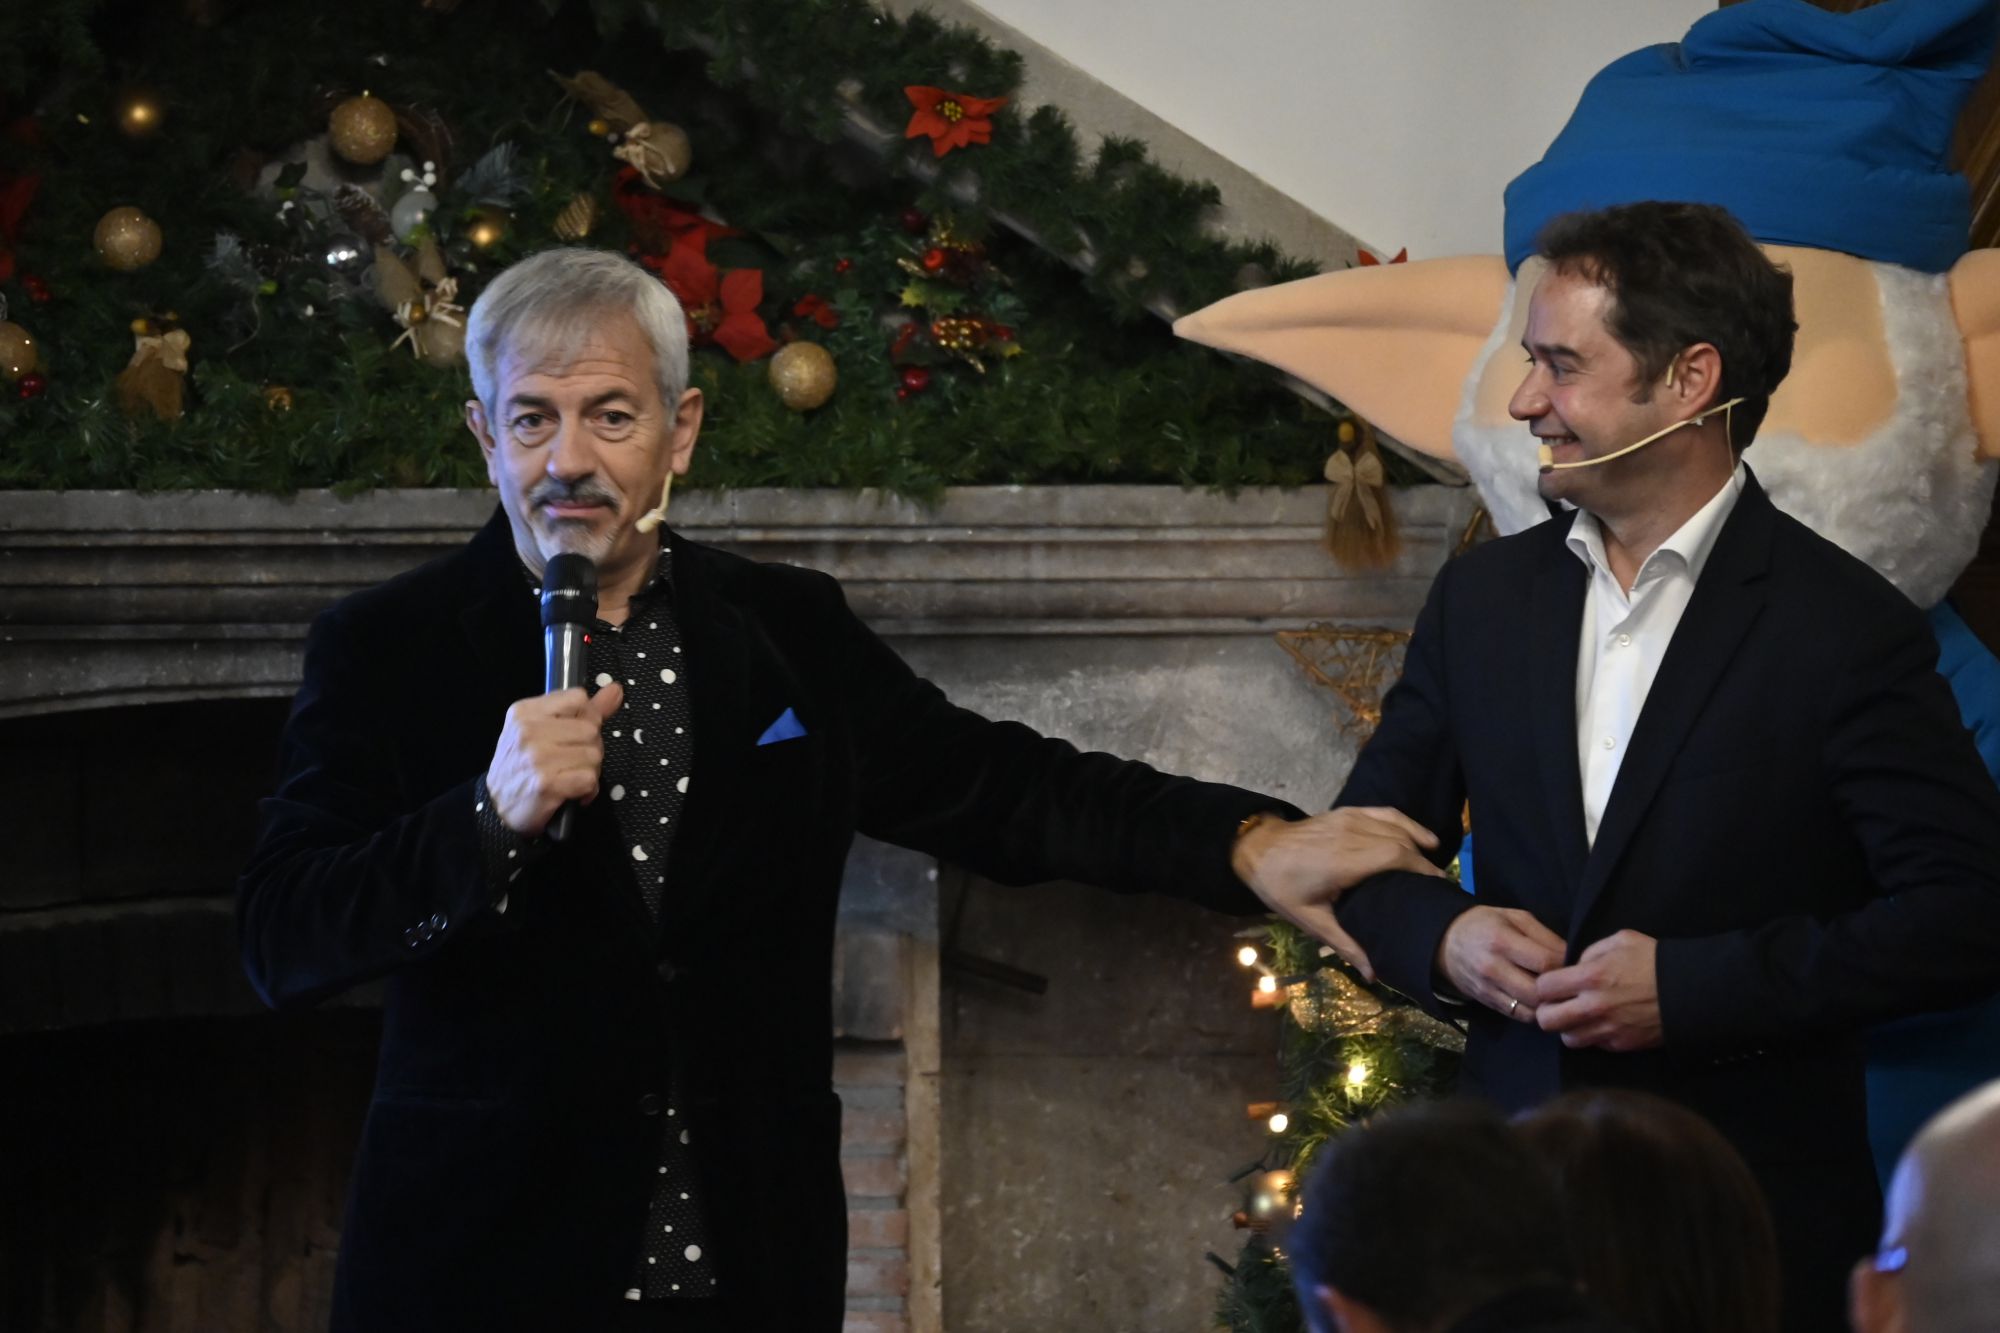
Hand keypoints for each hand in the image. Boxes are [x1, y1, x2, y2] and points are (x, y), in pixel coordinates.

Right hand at [485, 683, 623, 835]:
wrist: (497, 806)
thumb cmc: (523, 765)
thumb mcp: (543, 729)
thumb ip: (583, 710)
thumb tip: (616, 689)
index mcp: (526, 711)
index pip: (579, 699)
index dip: (585, 718)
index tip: (573, 735)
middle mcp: (529, 731)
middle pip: (591, 729)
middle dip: (590, 748)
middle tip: (571, 762)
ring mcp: (537, 758)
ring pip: (594, 756)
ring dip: (589, 771)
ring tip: (570, 777)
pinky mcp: (546, 784)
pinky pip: (589, 780)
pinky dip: (587, 790)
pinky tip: (572, 793)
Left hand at [1235, 806, 1445, 980]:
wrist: (1257, 849)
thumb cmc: (1281, 887)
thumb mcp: (1310, 920)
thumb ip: (1345, 944)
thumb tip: (1373, 974)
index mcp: (1344, 861)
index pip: (1396, 857)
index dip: (1422, 870)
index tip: (1439, 889)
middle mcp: (1351, 834)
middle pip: (1402, 843)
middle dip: (1425, 863)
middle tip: (1440, 888)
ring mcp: (1350, 819)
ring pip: (1397, 826)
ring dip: (1420, 844)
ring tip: (1435, 867)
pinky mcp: (1348, 811)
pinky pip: (1385, 813)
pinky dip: (1407, 823)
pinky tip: (1422, 838)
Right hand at [1436, 906, 1565, 1022]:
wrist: (1446, 942)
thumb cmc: (1487, 924)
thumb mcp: (1515, 917)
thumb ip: (1544, 936)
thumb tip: (1572, 957)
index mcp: (1502, 940)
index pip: (1545, 962)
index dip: (1566, 966)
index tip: (1576, 964)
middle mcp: (1493, 968)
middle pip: (1538, 992)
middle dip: (1560, 991)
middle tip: (1571, 984)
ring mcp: (1488, 989)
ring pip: (1530, 1010)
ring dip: (1549, 1006)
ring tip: (1559, 995)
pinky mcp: (1487, 1003)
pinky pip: (1519, 1016)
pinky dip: (1535, 1013)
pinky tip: (1542, 1002)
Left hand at [1535, 929, 1661, 1050]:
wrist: (1691, 991)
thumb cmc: (1654, 960)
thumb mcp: (1620, 941)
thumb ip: (1589, 952)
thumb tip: (1573, 968)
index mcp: (1590, 977)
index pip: (1543, 988)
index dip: (1544, 985)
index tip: (1553, 983)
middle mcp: (1594, 1007)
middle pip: (1547, 1021)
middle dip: (1547, 1011)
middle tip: (1558, 1004)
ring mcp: (1608, 1030)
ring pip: (1568, 1039)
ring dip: (1569, 1028)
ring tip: (1579, 1016)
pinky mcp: (1622, 1045)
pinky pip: (1594, 1045)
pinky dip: (1592, 1037)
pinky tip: (1601, 1024)